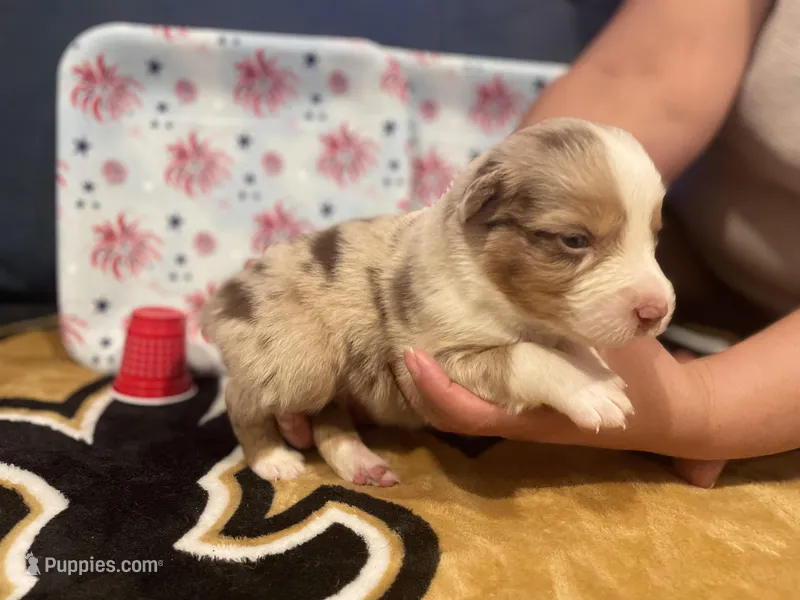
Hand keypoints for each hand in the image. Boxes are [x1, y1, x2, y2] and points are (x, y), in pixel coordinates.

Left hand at [403, 340, 725, 487]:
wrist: (668, 410)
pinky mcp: (528, 400)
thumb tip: (557, 310)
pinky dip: (464, 370)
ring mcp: (521, 411)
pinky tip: (460, 335)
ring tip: (421, 336)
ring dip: (440, 378)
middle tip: (405, 343)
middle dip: (424, 387)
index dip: (437, 390)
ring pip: (465, 402)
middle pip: (453, 414)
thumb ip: (582, 340)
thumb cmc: (643, 378)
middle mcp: (519, 417)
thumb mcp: (613, 354)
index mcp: (533, 414)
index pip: (468, 413)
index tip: (414, 356)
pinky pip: (483, 391)